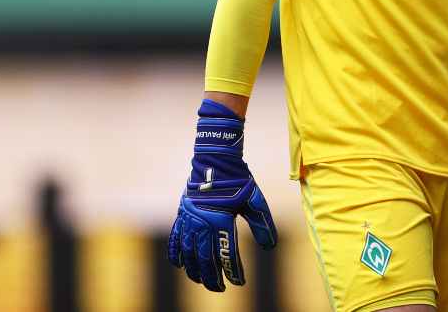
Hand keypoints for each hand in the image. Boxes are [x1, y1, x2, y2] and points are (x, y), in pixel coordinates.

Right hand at [168, 99, 277, 289]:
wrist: (215, 158)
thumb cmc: (238, 179)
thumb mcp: (254, 199)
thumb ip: (263, 224)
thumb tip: (271, 246)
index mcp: (221, 220)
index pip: (226, 254)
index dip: (233, 271)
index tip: (239, 282)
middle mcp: (202, 222)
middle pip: (204, 258)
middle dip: (212, 276)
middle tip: (219, 288)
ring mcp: (190, 218)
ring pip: (188, 251)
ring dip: (194, 269)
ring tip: (200, 280)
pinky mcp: (183, 213)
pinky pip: (176, 237)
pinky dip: (176, 252)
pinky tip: (178, 264)